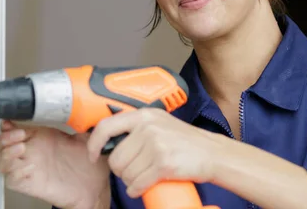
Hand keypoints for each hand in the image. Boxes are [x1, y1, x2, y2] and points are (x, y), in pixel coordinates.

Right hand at [0, 120, 110, 208]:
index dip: (10, 123)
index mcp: (42, 137)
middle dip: (6, 137)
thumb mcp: (85, 137)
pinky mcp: (31, 184)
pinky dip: (16, 173)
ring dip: (7, 154)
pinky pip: (12, 180)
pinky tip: (29, 167)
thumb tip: (80, 107)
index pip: (16, 127)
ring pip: (3, 161)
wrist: (95, 187)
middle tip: (19, 133)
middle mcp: (33, 152)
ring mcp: (30, 168)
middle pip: (3, 143)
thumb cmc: (88, 164)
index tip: (12, 119)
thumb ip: (80, 123)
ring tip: (21, 147)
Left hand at [86, 108, 224, 197]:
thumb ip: (137, 126)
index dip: (94, 143)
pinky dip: (137, 190)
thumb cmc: (186, 141)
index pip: (107, 126)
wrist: (213, 153)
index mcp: (145, 115)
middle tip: (133, 170)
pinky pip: (137, 184)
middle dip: (120, 170)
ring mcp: (156, 145)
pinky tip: (142, 187)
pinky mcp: (163, 164)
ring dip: (130, 181)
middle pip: (116, 158)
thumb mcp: (160, 123)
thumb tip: (110, 140)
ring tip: (143, 177)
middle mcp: (148, 127)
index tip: (93, 154)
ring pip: (125, 173)